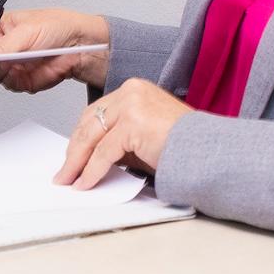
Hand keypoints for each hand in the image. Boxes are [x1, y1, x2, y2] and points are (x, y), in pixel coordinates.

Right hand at [0, 7, 109, 91]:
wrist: (82, 47)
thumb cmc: (58, 27)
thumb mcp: (25, 32)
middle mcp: (0, 48)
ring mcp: (10, 65)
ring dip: (1, 73)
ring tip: (17, 63)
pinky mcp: (22, 80)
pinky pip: (9, 87)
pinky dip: (16, 82)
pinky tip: (28, 71)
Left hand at [56, 79, 191, 186]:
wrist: (209, 151)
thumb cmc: (184, 146)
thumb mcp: (143, 138)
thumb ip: (119, 141)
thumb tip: (91, 159)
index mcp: (133, 89)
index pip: (96, 113)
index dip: (81, 137)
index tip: (72, 156)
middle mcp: (131, 92)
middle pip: (90, 123)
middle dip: (74, 151)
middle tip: (64, 172)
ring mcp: (132, 105)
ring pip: (92, 138)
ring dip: (77, 163)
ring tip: (69, 180)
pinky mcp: (133, 124)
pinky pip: (104, 153)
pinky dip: (92, 171)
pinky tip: (86, 183)